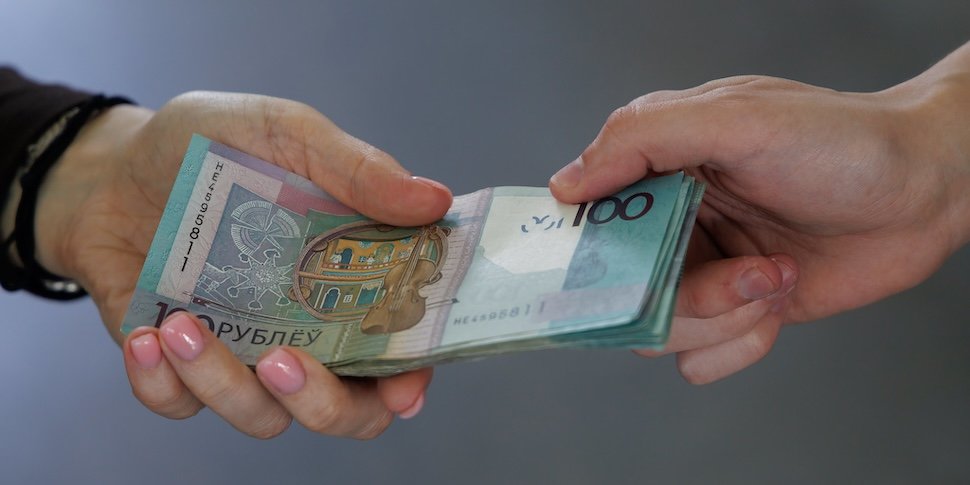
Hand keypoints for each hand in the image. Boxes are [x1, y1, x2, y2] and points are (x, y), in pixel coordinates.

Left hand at [34, 91, 452, 437]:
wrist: (111, 164)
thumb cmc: (211, 144)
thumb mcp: (287, 135)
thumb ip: (357, 169)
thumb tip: (434, 199)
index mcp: (350, 277)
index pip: (402, 348)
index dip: (412, 378)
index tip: (402, 386)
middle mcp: (308, 328)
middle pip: (345, 411)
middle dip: (320, 403)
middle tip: (280, 360)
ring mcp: (244, 352)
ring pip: (262, 416)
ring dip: (224, 385)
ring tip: (181, 326)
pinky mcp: (179, 365)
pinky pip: (181, 406)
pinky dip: (163, 385)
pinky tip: (148, 336)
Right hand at [550, 43, 969, 383]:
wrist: (927, 190)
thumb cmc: (839, 141)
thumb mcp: (737, 117)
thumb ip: (644, 138)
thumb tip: (565, 185)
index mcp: (655, 168)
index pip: (586, 222)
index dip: (589, 256)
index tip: (621, 270)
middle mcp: (670, 223)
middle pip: (619, 293)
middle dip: (684, 297)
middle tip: (745, 272)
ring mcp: (701, 271)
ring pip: (658, 333)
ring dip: (723, 317)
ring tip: (775, 276)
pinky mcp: (736, 311)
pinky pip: (700, 361)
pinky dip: (740, 344)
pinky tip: (780, 300)